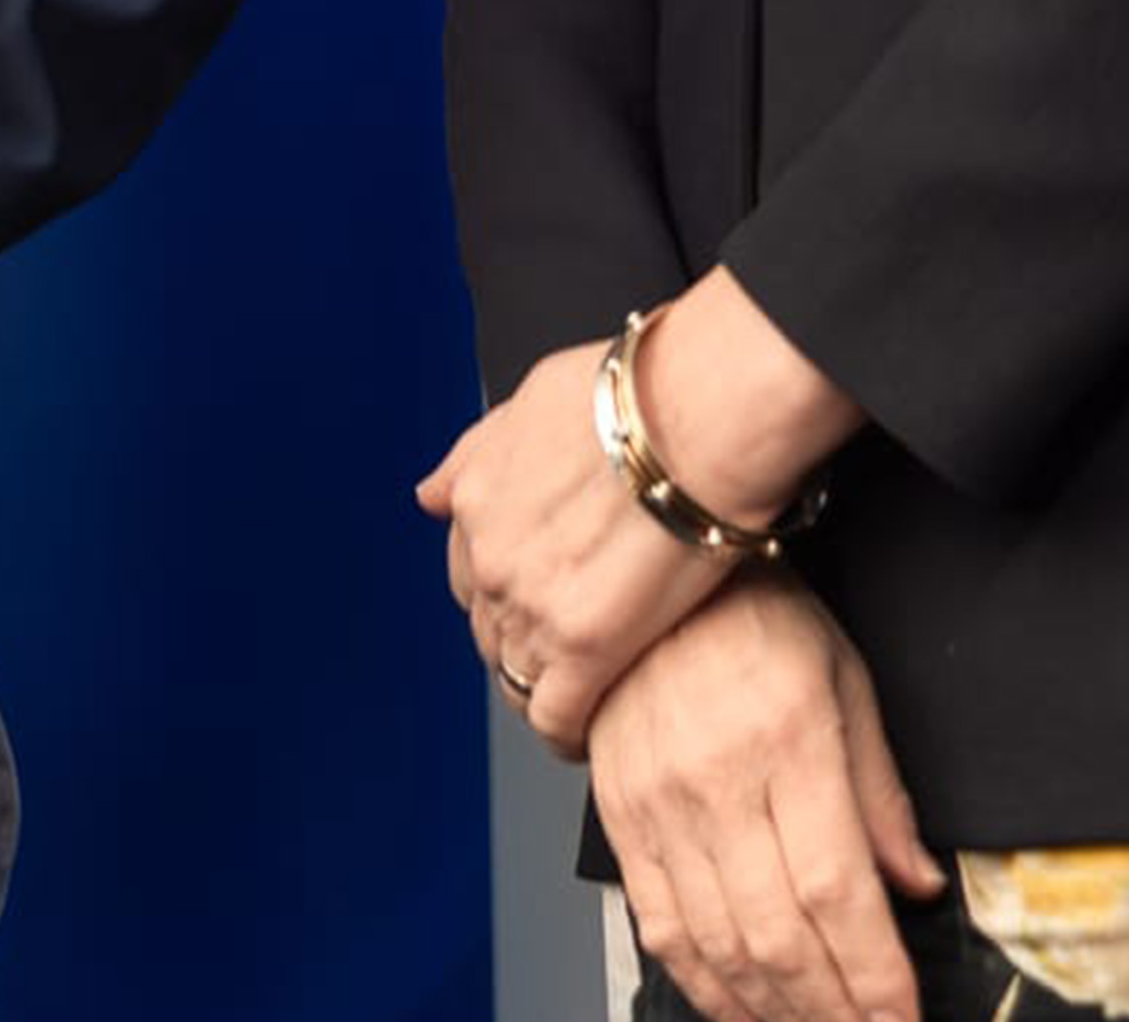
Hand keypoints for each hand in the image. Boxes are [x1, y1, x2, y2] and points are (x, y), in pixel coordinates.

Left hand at [416, 274, 855, 748]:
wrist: (697, 414)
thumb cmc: (634, 394)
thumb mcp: (531, 400)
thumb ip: (477, 454)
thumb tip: (430, 494)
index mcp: (476, 498)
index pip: (467, 570)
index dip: (502, 591)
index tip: (532, 600)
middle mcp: (489, 555)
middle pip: (487, 624)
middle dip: (520, 638)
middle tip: (565, 646)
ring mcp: (532, 605)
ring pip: (515, 673)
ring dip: (542, 685)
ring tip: (578, 694)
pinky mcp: (586, 648)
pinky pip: (555, 715)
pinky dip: (566, 732)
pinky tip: (586, 734)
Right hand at [587, 574, 940, 1021]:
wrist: (645, 567)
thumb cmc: (751, 615)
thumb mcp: (845, 680)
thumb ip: (881, 792)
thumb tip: (916, 882)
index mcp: (787, 742)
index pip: (835, 889)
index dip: (874, 974)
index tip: (902, 1016)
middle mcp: (716, 780)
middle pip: (778, 934)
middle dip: (833, 1010)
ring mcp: (658, 803)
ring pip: (718, 943)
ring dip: (772, 1010)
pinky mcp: (620, 816)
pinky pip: (658, 922)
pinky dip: (702, 981)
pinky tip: (739, 1006)